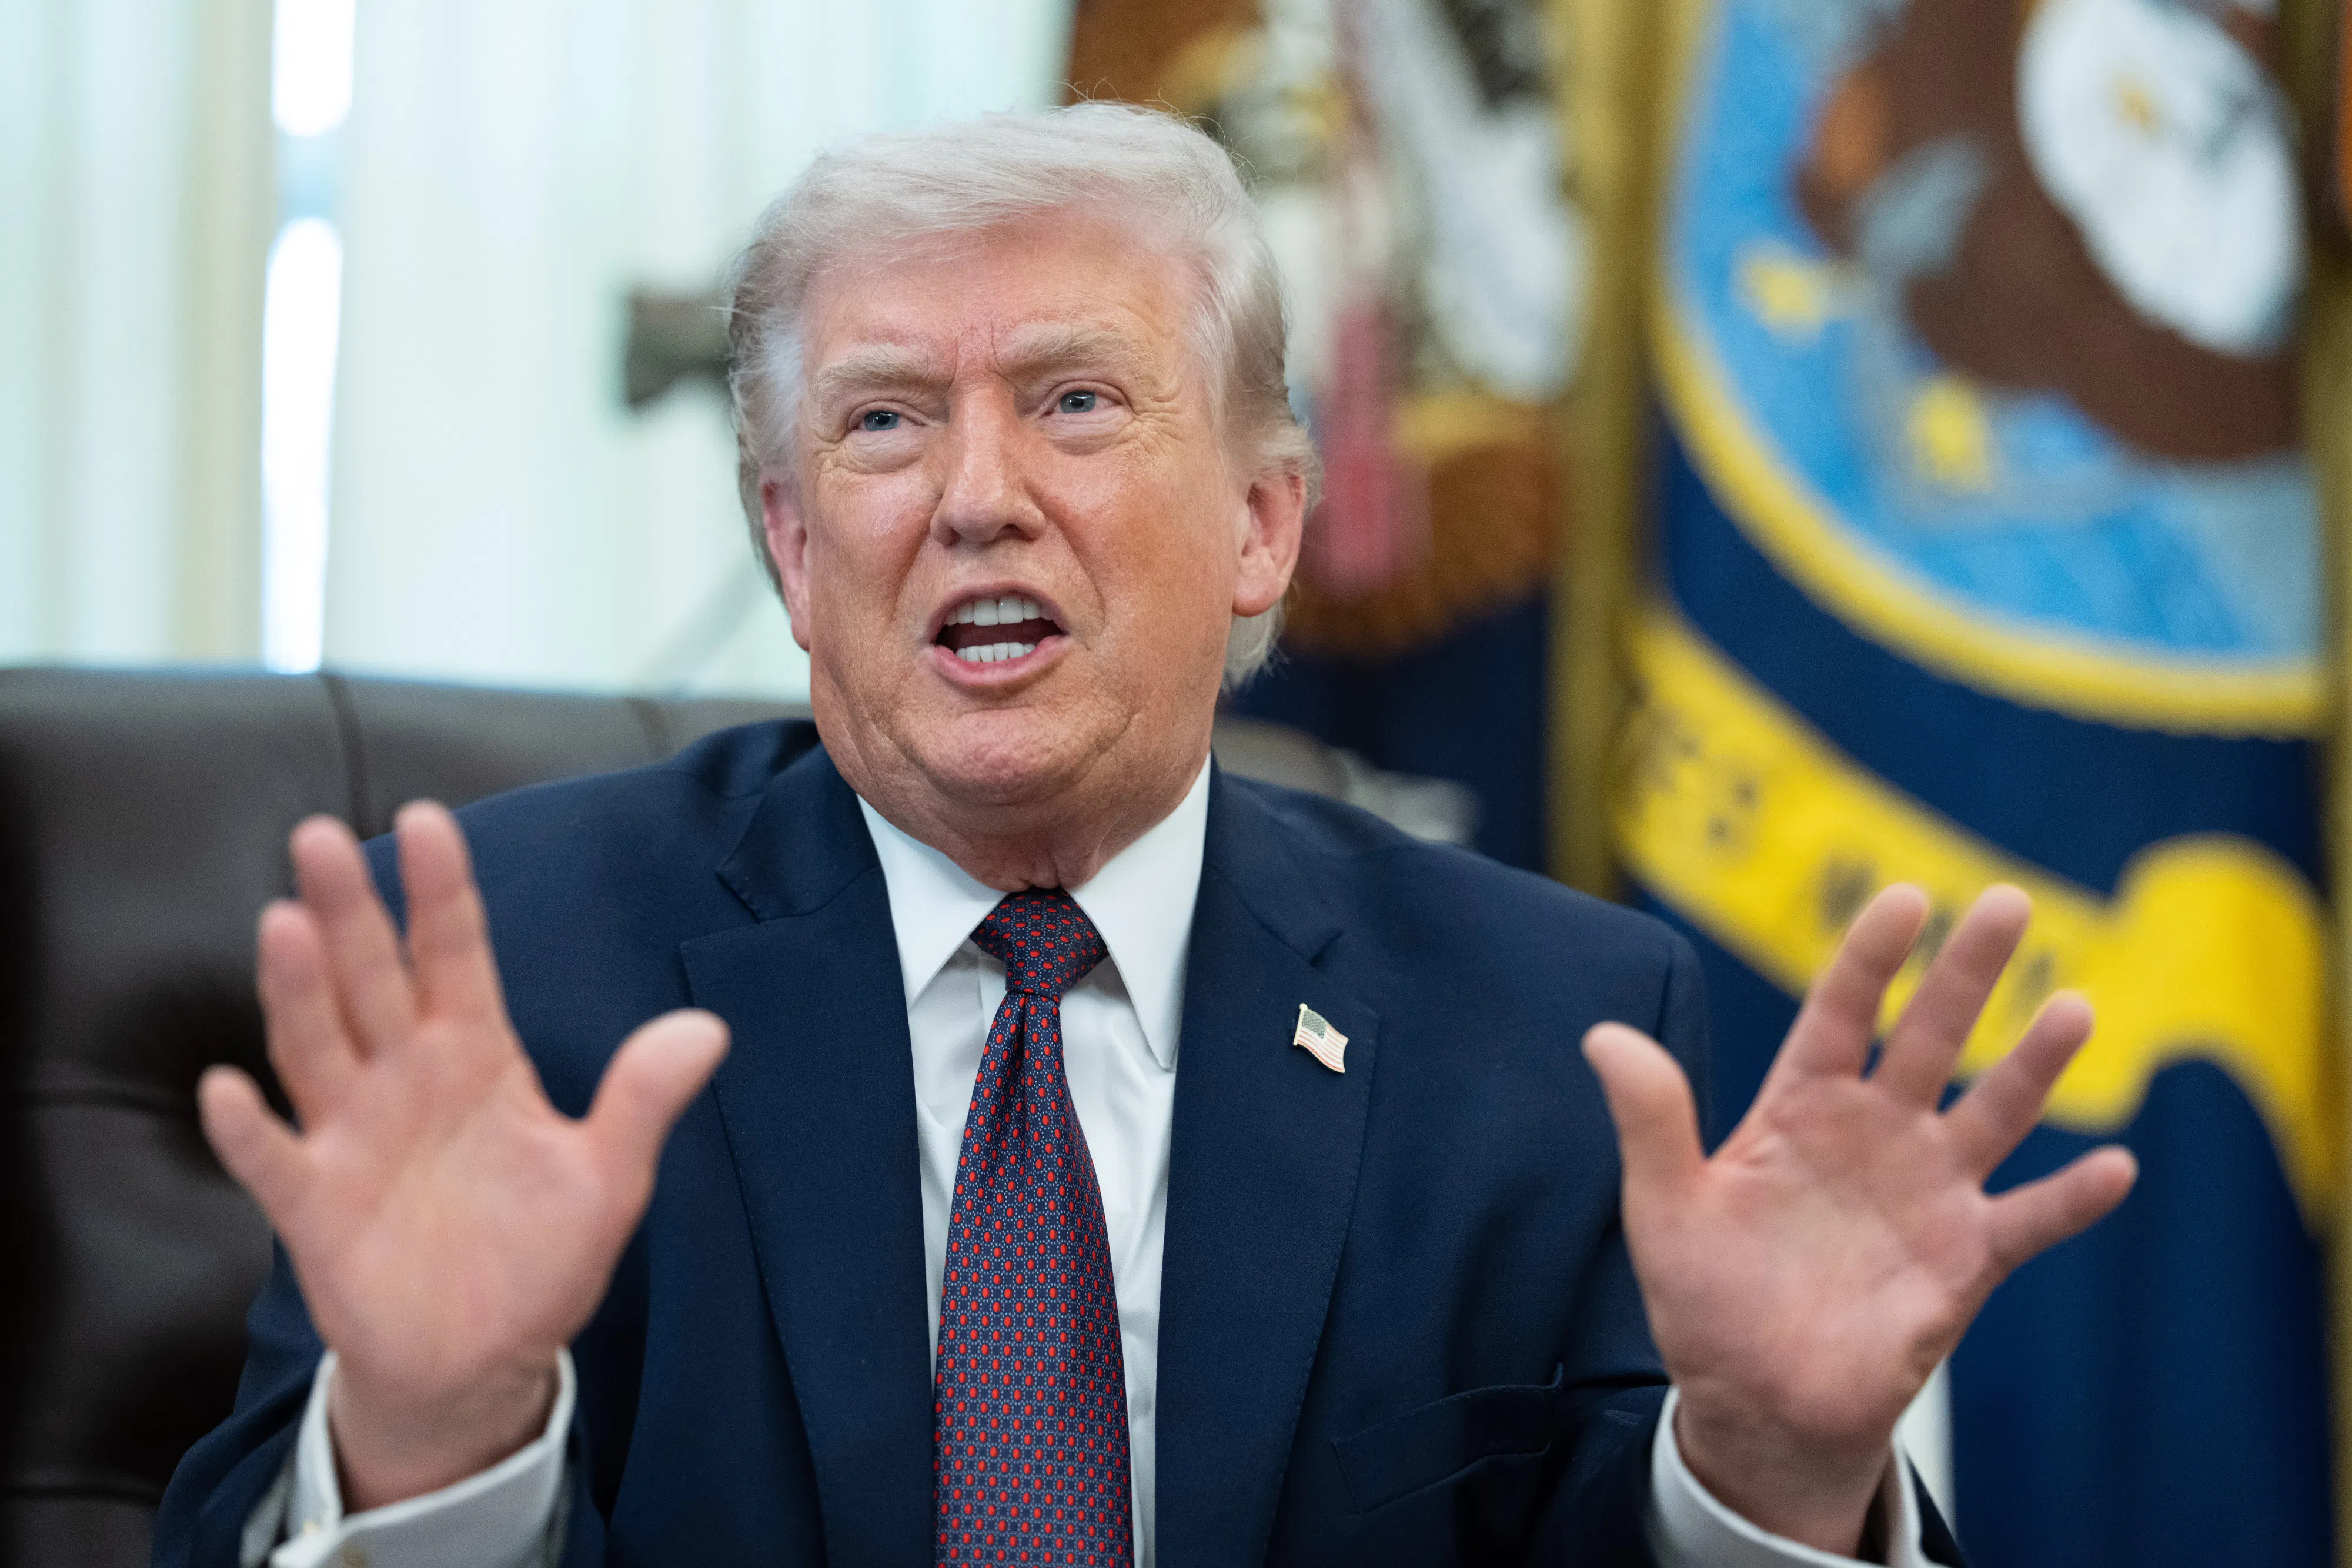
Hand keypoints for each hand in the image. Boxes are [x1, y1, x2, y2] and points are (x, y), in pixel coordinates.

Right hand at [198, 804, 727, 1509]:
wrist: (486, 1358)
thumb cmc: (541, 1255)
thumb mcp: (607, 1176)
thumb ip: (644, 1100)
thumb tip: (709, 1029)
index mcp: (475, 1056)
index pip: (455, 955)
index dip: (440, 892)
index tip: (427, 820)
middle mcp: (404, 1079)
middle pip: (370, 979)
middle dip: (349, 910)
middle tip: (320, 837)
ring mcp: (352, 1136)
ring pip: (316, 1046)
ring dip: (296, 990)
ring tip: (284, 923)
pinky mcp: (315, 1207)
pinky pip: (274, 1160)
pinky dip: (250, 1129)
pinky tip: (229, 1088)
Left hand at [1584, 885, 2135, 1553]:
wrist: (1756, 1405)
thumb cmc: (1705, 1302)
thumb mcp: (1664, 1207)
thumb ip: (1649, 1119)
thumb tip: (1602, 1034)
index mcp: (1800, 1110)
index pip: (1841, 1012)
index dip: (1872, 957)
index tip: (1906, 899)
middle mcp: (1873, 1135)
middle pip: (1930, 1037)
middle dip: (1968, 973)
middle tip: (2010, 902)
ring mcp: (1926, 1192)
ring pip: (1993, 1111)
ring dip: (2035, 1065)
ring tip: (2073, 1007)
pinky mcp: (1965, 1260)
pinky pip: (2030, 1220)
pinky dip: (2073, 1198)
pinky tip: (2118, 1167)